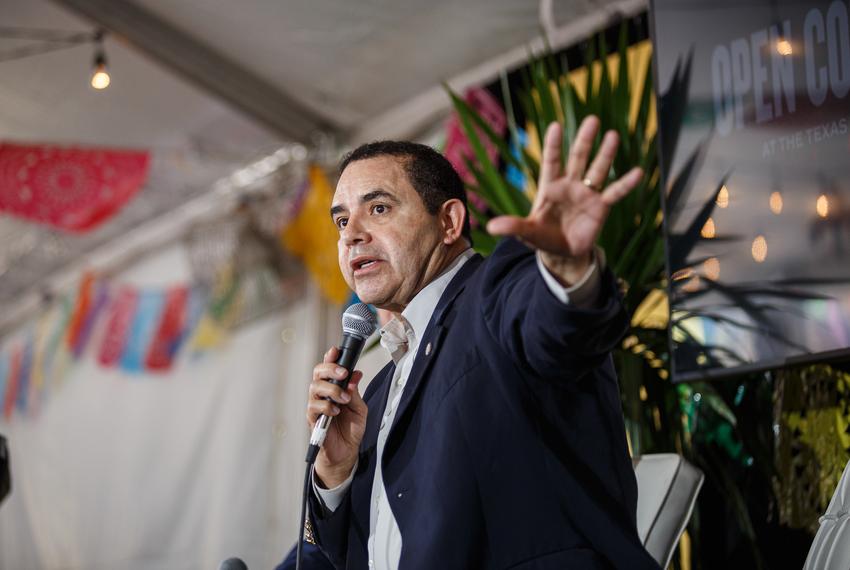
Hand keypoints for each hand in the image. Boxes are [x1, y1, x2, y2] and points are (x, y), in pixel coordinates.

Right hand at [306, 346, 367, 487]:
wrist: (346, 453)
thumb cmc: (351, 429)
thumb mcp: (359, 408)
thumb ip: (355, 391)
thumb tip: (356, 374)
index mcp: (333, 388)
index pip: (328, 368)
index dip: (330, 357)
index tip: (336, 350)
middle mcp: (322, 394)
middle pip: (317, 373)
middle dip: (330, 369)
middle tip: (343, 373)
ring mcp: (316, 406)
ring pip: (314, 388)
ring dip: (331, 390)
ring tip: (344, 398)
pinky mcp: (312, 419)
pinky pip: (314, 407)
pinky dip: (326, 406)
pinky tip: (336, 411)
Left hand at [487, 117, 642, 284]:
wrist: (562, 252)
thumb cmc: (542, 237)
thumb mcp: (526, 232)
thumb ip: (512, 226)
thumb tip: (490, 227)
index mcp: (550, 187)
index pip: (551, 162)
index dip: (553, 146)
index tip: (556, 126)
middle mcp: (570, 185)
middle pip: (577, 159)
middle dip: (584, 141)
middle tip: (593, 120)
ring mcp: (587, 194)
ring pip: (597, 170)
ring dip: (605, 154)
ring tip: (613, 135)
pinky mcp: (601, 207)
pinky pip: (614, 193)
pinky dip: (625, 184)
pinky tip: (637, 172)